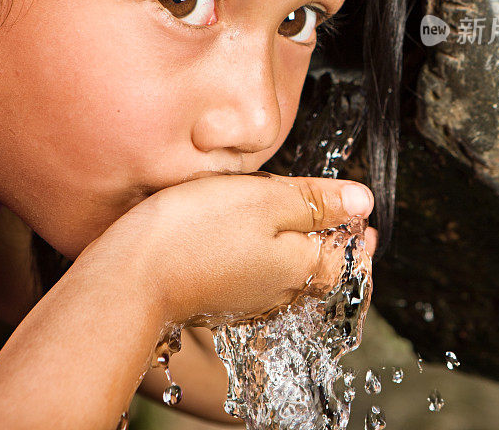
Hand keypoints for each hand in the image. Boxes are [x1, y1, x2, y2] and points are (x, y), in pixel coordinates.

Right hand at [101, 172, 376, 327]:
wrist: (132, 275)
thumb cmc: (198, 231)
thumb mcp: (266, 200)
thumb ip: (316, 200)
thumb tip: (364, 201)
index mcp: (298, 266)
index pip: (346, 258)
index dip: (358, 236)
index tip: (366, 222)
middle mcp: (277, 291)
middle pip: (317, 269)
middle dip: (332, 245)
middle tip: (344, 227)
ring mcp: (244, 298)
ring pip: (285, 273)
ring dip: (299, 250)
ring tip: (304, 227)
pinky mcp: (215, 295)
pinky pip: (254, 277)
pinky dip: (266, 257)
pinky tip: (253, 239)